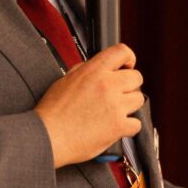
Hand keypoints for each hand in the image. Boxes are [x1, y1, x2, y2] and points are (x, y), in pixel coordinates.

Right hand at [34, 43, 144, 167]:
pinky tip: (116, 126)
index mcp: (94, 71)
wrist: (48, 136)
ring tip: (115, 111)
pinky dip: (128, 127)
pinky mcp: (118, 126)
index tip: (127, 66)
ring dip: (129, 105)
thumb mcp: (66, 79)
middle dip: (129, 85)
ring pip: (139, 99)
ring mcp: (115, 105)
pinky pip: (136, 124)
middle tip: (118, 93)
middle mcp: (107, 85)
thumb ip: (87, 70)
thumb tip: (100, 68)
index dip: (128, 58)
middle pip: (136, 77)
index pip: (122, 51)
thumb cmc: (53, 111)